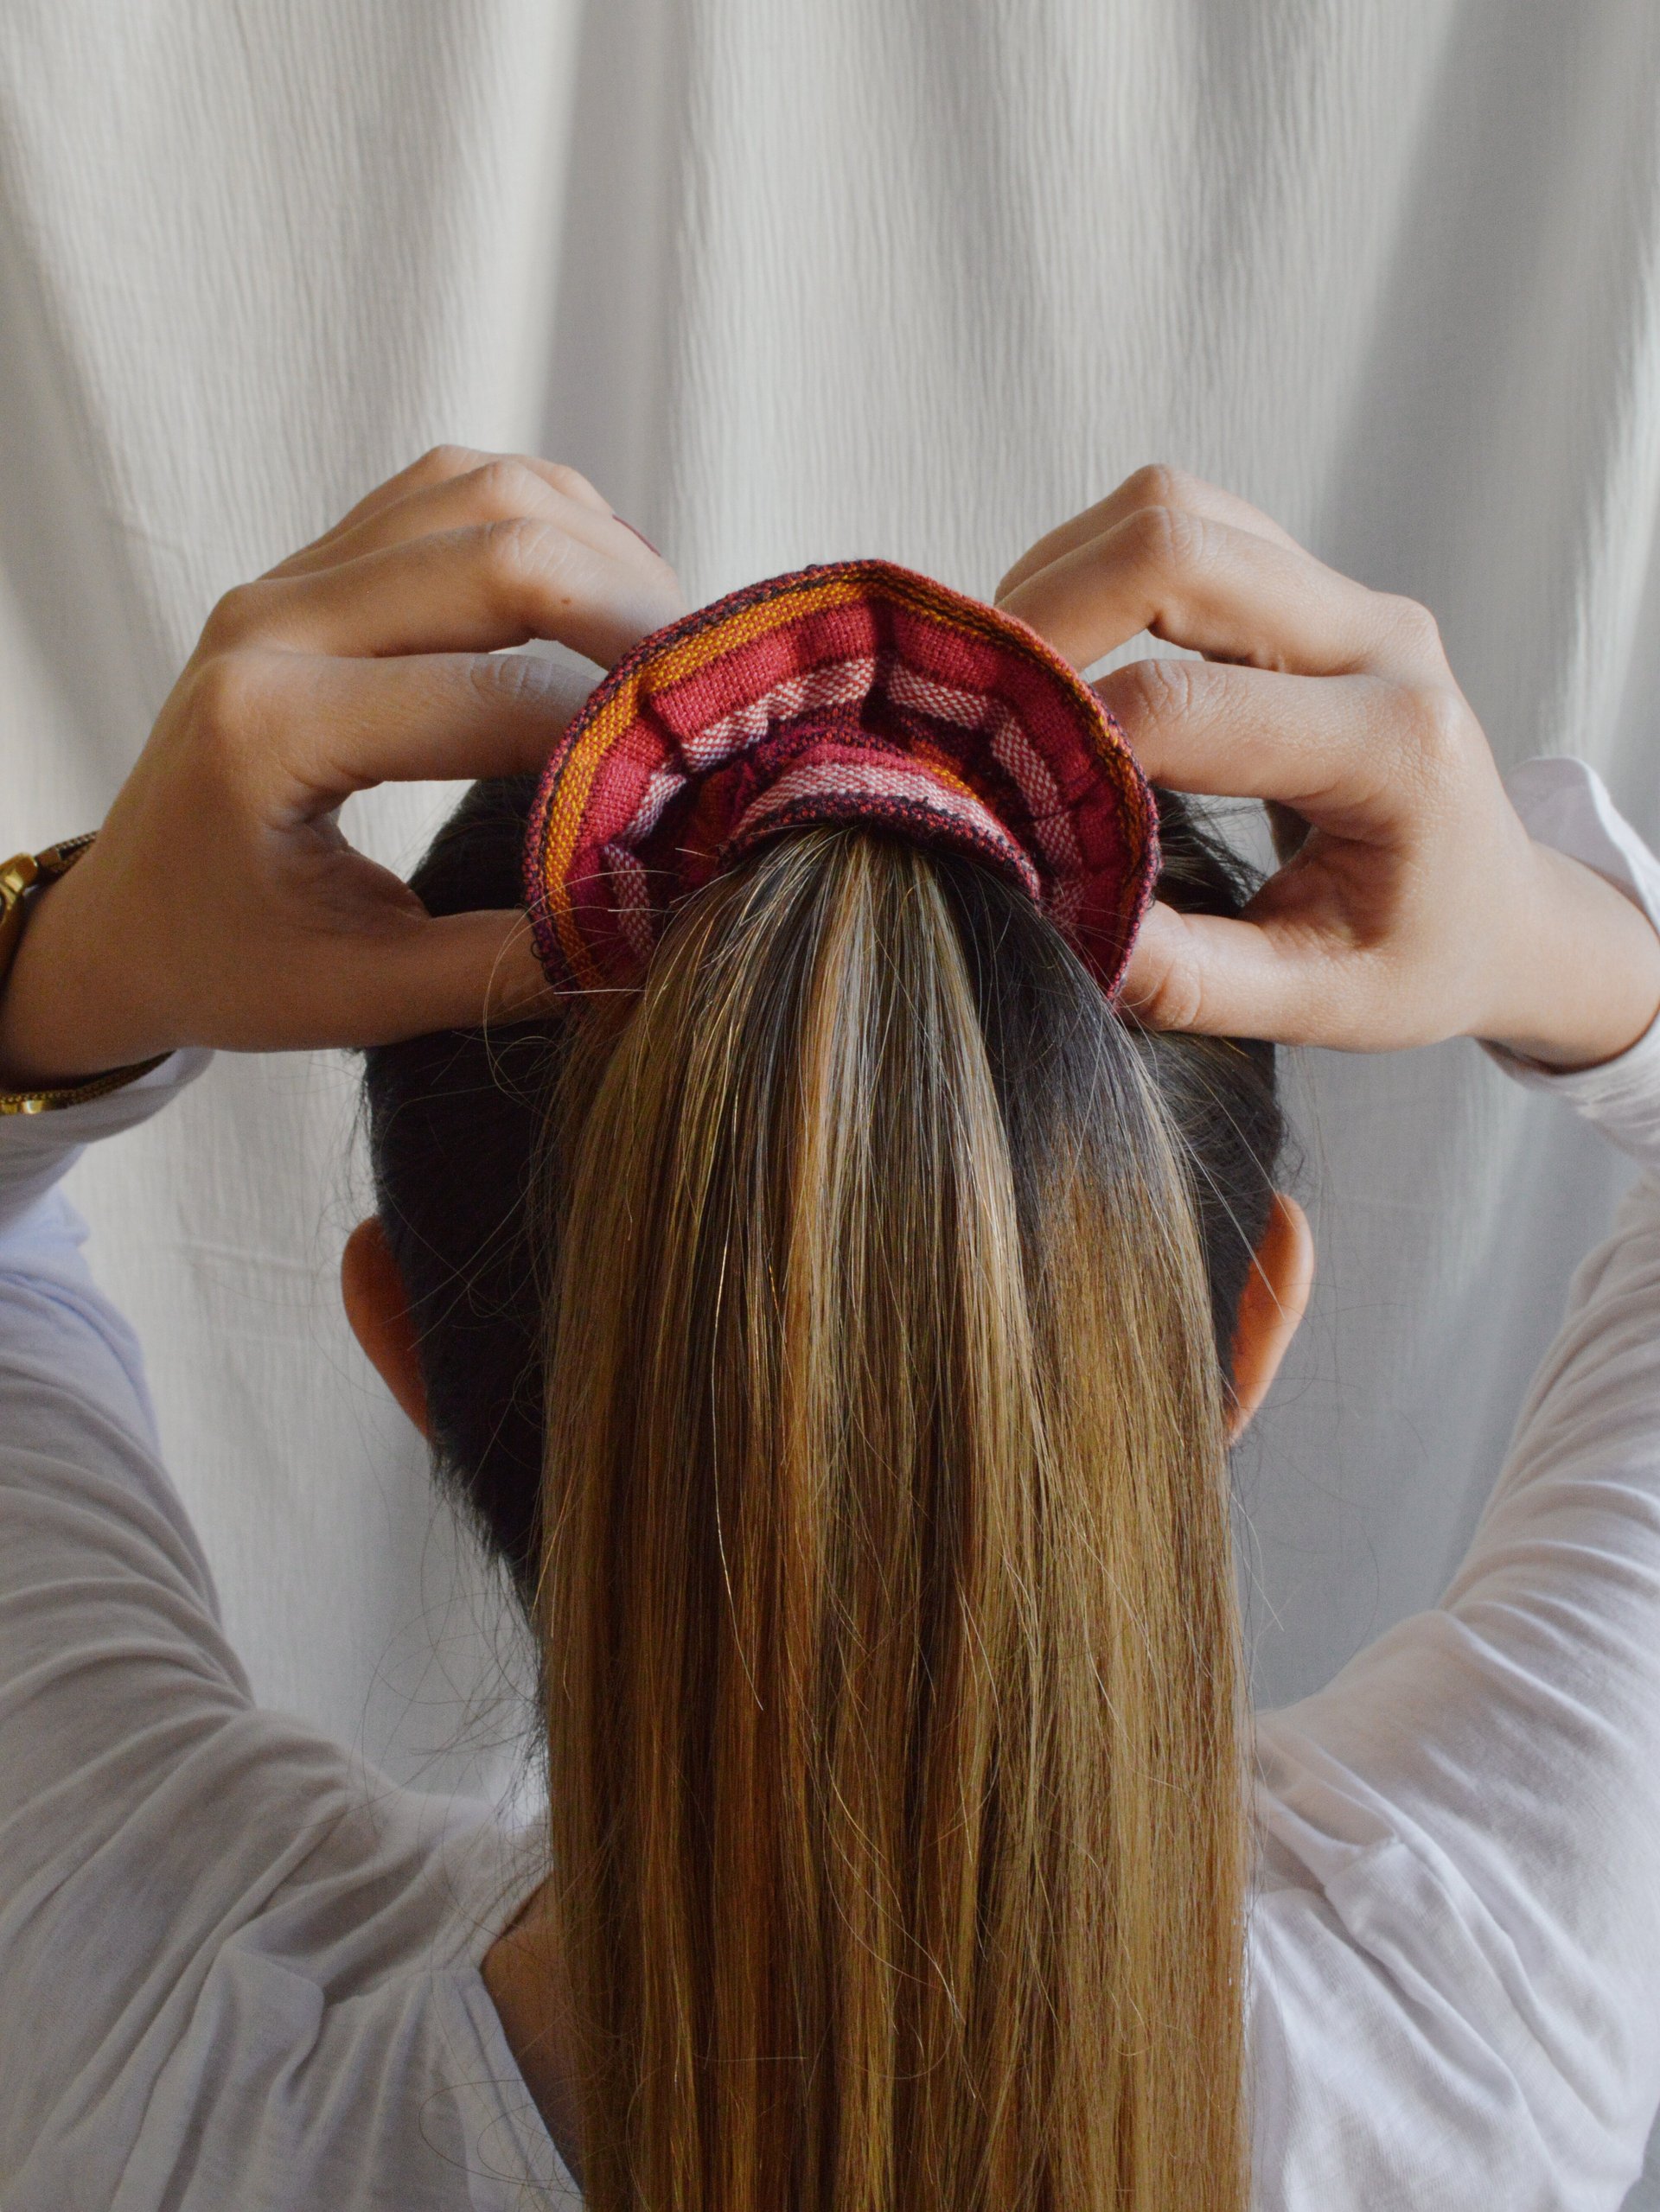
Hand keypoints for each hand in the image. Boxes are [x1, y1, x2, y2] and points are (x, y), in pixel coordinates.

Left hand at [0, 448, 685, 1084]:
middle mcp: (270, 623)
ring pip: (485, 491)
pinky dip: (551, 521)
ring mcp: (289, 577)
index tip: (705, 793)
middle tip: (719, 695)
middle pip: (500, 550)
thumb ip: (512, 965)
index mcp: (269, 730)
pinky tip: (602, 598)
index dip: (623, 740)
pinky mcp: (313, 561)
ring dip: (601, 551)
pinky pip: (454, 488)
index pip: (496, 700)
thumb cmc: (229, 965)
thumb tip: (661, 924)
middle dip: (636, 616)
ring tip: (670, 647)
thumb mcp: (365, 997)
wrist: (124, 922)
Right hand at [998, 467, 1659, 1065]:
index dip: (1063, 745)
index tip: (990, 803)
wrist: (1505, 911)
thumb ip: (1187, 977)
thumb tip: (1051, 916)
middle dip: (1045, 614)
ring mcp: (1346, 597)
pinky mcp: (1308, 583)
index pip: (1186, 707)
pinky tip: (1063, 662)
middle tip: (971, 708)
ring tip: (1012, 685)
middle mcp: (1378, 639)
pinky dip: (1093, 574)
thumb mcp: (1317, 1004)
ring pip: (1170, 507)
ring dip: (1062, 579)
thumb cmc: (1421, 957)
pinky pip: (1181, 524)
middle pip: (1176, 543)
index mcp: (1394, 746)